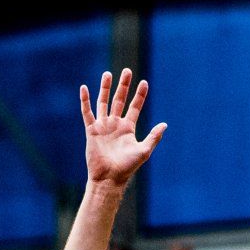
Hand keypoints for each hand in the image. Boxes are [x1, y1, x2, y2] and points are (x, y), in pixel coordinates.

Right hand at [78, 68, 166, 187]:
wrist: (109, 178)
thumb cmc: (127, 167)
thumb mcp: (144, 151)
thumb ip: (153, 137)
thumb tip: (165, 124)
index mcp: (128, 128)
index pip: (135, 106)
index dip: (140, 95)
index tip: (144, 82)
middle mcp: (115, 124)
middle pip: (120, 100)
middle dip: (123, 86)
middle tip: (127, 71)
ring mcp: (103, 126)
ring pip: (104, 102)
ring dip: (106, 89)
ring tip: (108, 74)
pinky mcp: (91, 131)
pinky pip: (87, 113)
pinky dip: (85, 101)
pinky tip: (84, 88)